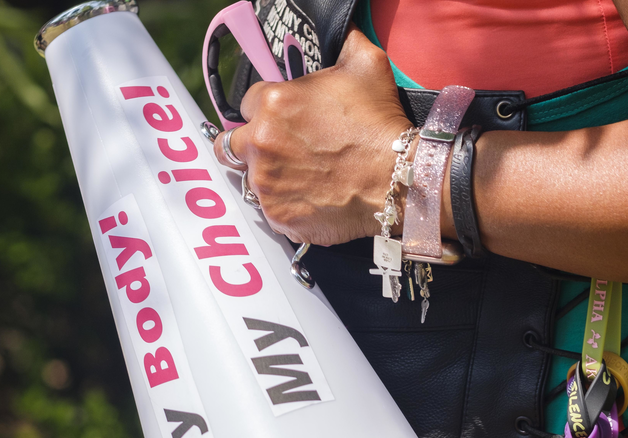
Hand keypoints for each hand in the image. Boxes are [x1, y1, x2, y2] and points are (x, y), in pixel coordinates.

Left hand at [214, 25, 411, 244]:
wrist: (398, 178)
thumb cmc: (380, 124)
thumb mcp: (366, 65)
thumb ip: (343, 43)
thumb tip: (343, 31)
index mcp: (272, 103)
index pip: (246, 102)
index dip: (265, 109)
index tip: (284, 118)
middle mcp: (260, 142)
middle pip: (229, 143)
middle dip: (248, 144)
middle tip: (275, 149)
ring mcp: (266, 183)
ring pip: (249, 178)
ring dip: (267, 175)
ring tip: (299, 176)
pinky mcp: (278, 215)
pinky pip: (271, 210)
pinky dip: (286, 206)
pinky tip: (310, 198)